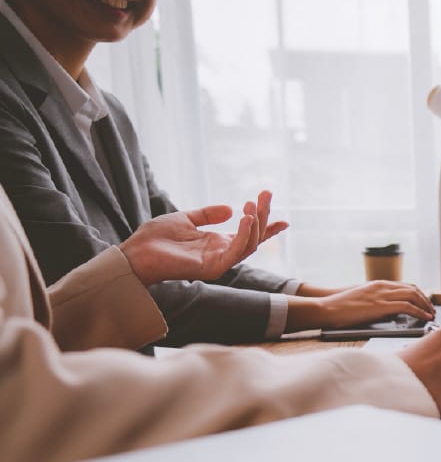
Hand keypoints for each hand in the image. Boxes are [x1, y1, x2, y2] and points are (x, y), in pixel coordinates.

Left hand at [119, 199, 286, 284]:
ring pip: (250, 244)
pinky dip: (245, 235)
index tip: (285, 219)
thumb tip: (229, 208)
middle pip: (254, 237)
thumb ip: (207, 214)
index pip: (250, 235)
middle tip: (266, 193)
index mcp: (218, 244)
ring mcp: (219, 262)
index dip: (267, 227)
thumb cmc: (155, 238)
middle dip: (264, 215)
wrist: (136, 252)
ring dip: (256, 223)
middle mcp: (222, 254)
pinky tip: (246, 218)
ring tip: (253, 204)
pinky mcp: (213, 268)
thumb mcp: (185, 218)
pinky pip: (236, 251)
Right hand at [287, 281, 435, 330]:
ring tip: (431, 314)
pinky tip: (424, 317)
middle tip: (431, 310)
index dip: (419, 294)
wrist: (328, 307)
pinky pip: (408, 307)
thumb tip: (391, 312)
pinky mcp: (381, 305)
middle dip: (425, 300)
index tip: (425, 302)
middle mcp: (383, 286)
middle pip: (413, 289)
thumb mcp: (364, 300)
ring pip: (414, 296)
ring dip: (426, 306)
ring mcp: (382, 294)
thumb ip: (378, 302)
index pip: (406, 285)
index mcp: (379, 284)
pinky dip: (419, 312)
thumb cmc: (342, 307)